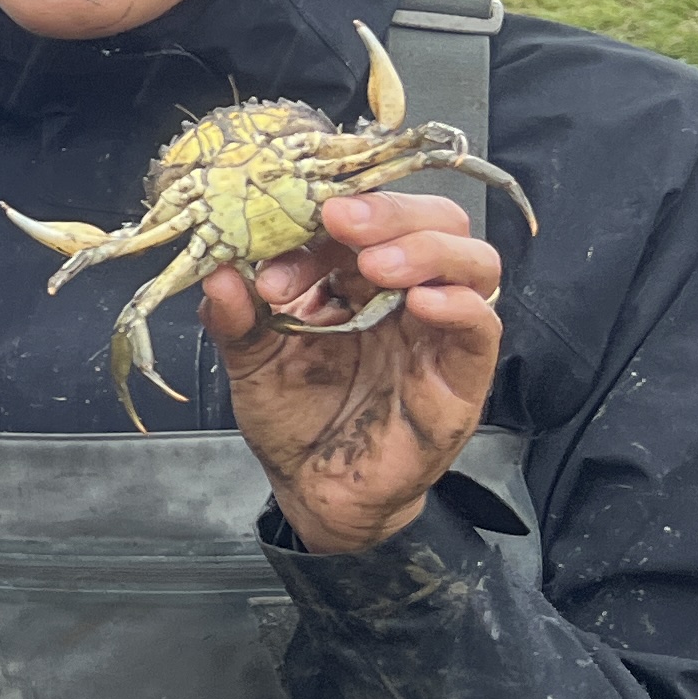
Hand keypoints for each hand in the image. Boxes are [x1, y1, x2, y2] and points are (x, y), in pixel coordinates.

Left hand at [207, 187, 502, 554]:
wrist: (311, 488)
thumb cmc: (293, 414)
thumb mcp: (251, 359)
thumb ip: (235, 317)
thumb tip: (215, 271)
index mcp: (356, 277)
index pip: (365, 217)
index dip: (325, 215)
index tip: (276, 231)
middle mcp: (406, 294)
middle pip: (434, 221)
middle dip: (390, 210)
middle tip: (340, 220)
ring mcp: (439, 334)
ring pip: (473, 264)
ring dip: (427, 250)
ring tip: (376, 265)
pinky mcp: (461, 380)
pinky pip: (482, 329)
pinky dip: (460, 306)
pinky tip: (421, 303)